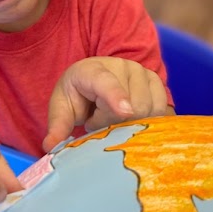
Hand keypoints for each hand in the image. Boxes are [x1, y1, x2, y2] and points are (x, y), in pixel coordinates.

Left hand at [43, 57, 169, 151]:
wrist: (92, 79)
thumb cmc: (76, 95)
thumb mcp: (61, 109)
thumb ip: (57, 126)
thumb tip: (50, 146)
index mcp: (91, 70)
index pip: (106, 83)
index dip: (116, 97)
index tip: (124, 112)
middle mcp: (121, 66)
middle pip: (131, 105)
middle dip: (114, 122)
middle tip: (99, 120)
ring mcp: (142, 72)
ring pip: (149, 109)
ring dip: (131, 122)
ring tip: (113, 116)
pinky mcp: (157, 83)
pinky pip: (163, 109)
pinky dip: (149, 121)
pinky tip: (132, 119)